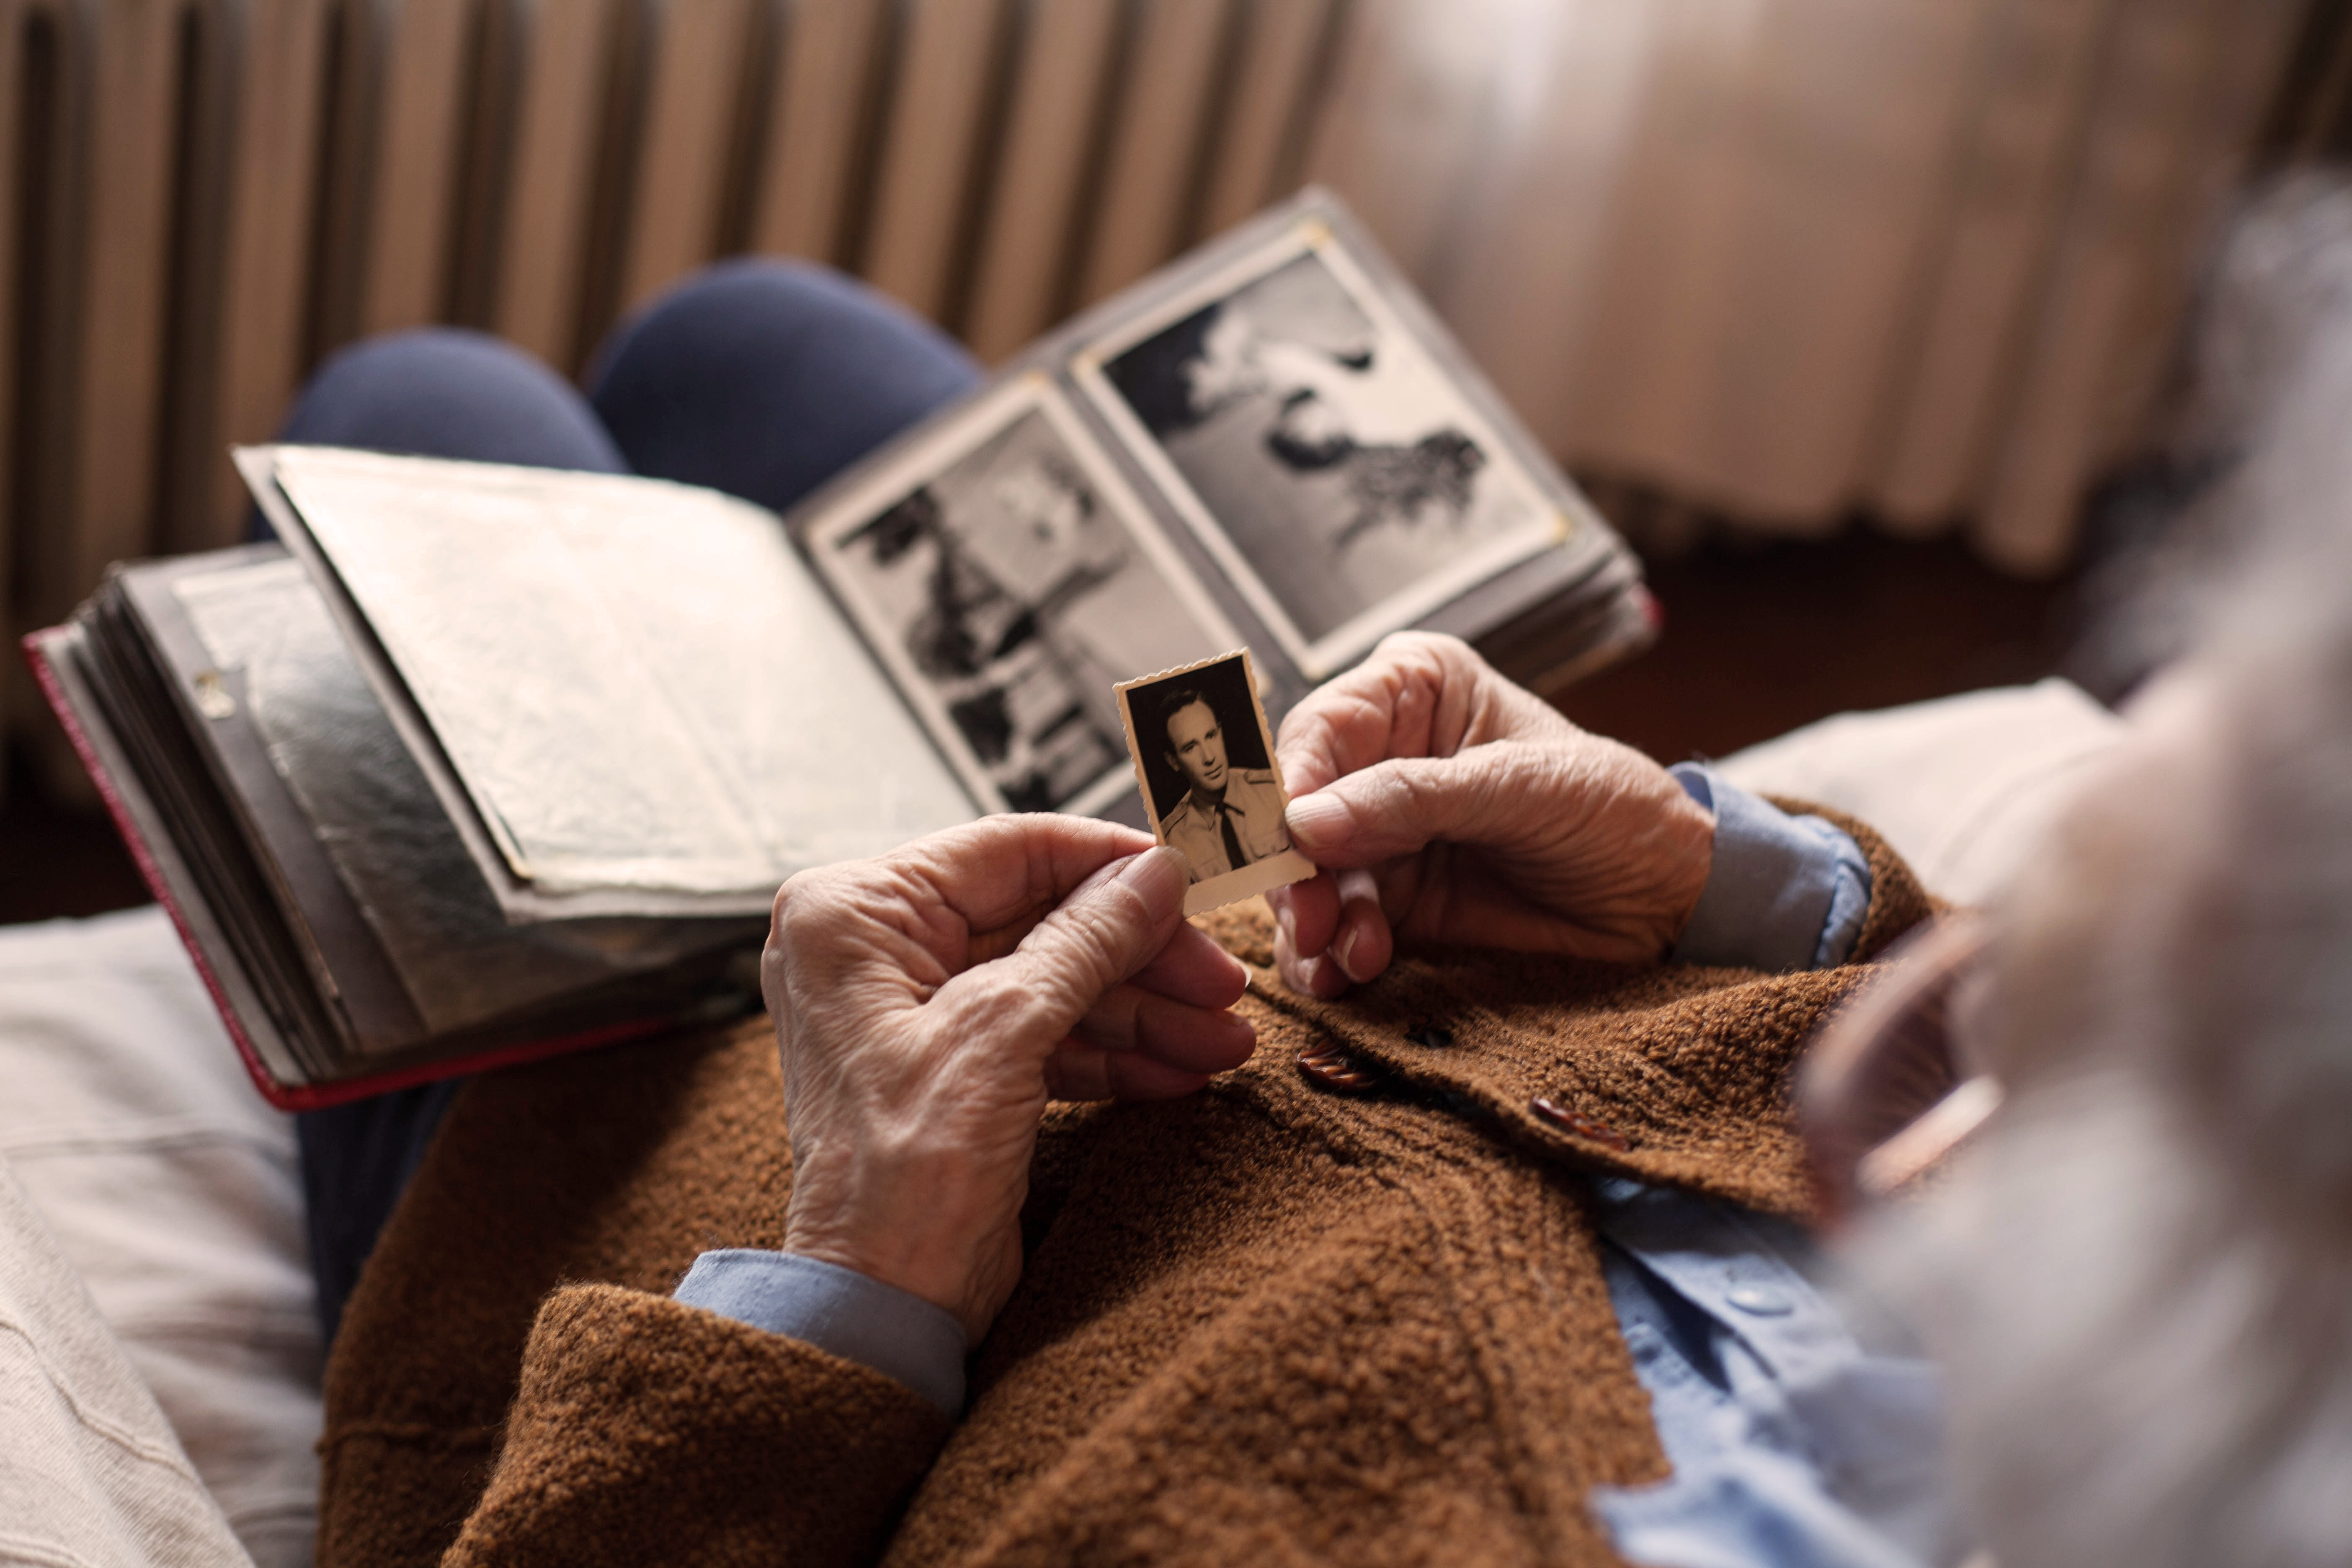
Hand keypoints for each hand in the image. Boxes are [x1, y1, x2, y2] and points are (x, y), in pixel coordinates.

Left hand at [762, 817, 1252, 1343]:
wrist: (881, 1310)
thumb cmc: (900, 1178)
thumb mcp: (1002, 1034)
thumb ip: (1085, 941)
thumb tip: (1155, 874)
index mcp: (852, 913)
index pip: (1007, 850)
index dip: (1110, 863)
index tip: (1190, 879)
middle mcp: (872, 950)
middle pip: (1040, 917)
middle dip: (1139, 957)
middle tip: (1222, 984)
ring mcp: (911, 1011)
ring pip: (1052, 980)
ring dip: (1142, 1012)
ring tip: (1222, 1040)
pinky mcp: (949, 1068)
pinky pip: (1043, 1034)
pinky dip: (1111, 1053)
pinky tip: (1177, 1071)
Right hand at [1267, 632, 1713, 996]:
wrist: (1670, 903)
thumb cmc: (1616, 811)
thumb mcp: (1522, 789)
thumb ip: (1412, 800)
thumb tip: (1305, 821)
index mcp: (1412, 691)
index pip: (1320, 730)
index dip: (1290, 786)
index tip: (1287, 841)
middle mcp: (1381, 759)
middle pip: (1294, 811)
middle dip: (1295, 871)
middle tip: (1312, 921)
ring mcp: (1380, 837)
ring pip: (1304, 879)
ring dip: (1314, 923)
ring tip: (1352, 956)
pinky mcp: (1390, 905)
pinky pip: (1331, 932)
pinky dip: (1328, 958)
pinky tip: (1347, 976)